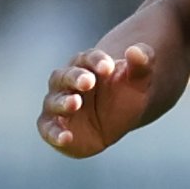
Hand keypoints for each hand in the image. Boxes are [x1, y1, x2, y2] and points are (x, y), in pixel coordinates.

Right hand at [40, 42, 159, 156]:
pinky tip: (66, 137)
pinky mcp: (52, 126)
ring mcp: (57, 103)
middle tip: (88, 81)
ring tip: (75, 103)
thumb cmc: (122, 95)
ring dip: (63, 102)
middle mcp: (66, 82)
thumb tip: (136, 51)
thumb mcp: (138, 81)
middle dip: (75, 78)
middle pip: (65, 76)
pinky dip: (54, 133)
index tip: (109, 67)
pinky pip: (48, 129)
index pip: (88, 58)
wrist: (114, 121)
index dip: (96, 60)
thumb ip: (141, 64)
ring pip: (54, 100)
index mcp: (86, 65)